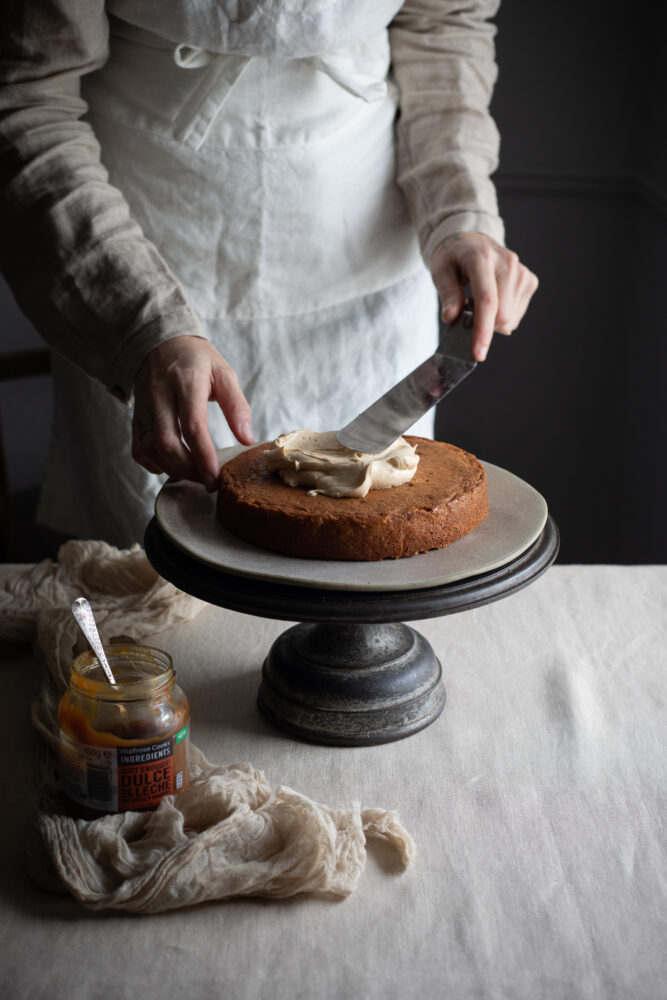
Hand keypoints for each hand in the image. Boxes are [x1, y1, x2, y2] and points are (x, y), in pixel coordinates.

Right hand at [132, 336, 253, 490]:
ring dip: (172, 469)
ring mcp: (144, 406)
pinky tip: (172, 466)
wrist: (160, 342)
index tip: (215, 477)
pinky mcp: (135, 416)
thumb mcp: (224, 373)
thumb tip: (247, 439)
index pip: (192, 425)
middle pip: (166, 442)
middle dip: (188, 469)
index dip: (204, 456)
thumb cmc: (197, 359)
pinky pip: (138, 448)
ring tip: (194, 476)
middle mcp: (160, 394)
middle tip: (207, 482)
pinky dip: (154, 463)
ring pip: (149, 448)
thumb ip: (237, 406)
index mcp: (186, 381)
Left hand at [429, 232, 538, 360]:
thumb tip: (451, 316)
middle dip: (484, 326)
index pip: (487, 300)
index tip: (478, 353)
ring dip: (493, 321)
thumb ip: (447, 293)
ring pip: (511, 318)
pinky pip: (518, 314)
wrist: (471, 241)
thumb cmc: (453, 257)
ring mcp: (521, 271)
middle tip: (467, 315)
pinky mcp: (529, 279)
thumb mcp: (440, 270)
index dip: (483, 330)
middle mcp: (507, 262)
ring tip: (479, 303)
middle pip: (503, 313)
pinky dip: (503, 316)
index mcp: (482, 257)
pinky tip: (493, 302)